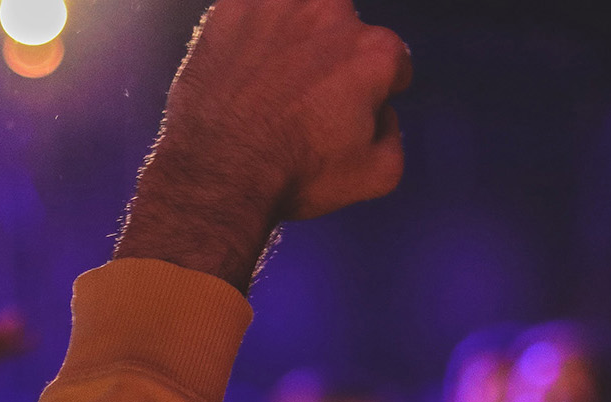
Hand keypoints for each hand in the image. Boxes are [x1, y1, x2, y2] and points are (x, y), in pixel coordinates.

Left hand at [117, 0, 410, 289]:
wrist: (217, 172)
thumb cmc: (296, 176)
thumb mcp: (377, 174)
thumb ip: (394, 131)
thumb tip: (381, 110)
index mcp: (373, 51)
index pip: (391, 62)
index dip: (374, 91)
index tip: (347, 111)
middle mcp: (330, 14)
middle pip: (343, 30)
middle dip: (332, 56)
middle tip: (304, 95)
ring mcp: (277, 6)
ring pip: (298, 13)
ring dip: (292, 37)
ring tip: (271, 77)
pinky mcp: (231, 9)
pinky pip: (251, 13)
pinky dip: (250, 34)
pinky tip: (240, 68)